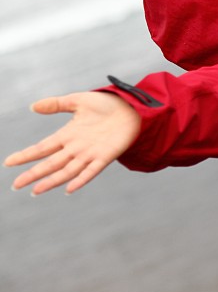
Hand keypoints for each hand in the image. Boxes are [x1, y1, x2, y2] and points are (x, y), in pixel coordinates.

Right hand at [4, 92, 141, 194]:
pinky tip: (69, 188)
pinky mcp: (105, 156)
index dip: (26, 155)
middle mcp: (76, 147)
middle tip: (15, 185)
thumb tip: (33, 106)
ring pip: (67, 171)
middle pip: (51, 163)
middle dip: (33, 174)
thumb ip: (57, 104)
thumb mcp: (78, 100)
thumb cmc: (105, 105)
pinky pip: (91, 171)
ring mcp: (90, 153)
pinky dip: (81, 179)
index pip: (43, 147)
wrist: (131, 108)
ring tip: (35, 191)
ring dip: (52, 181)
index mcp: (68, 134)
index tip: (9, 162)